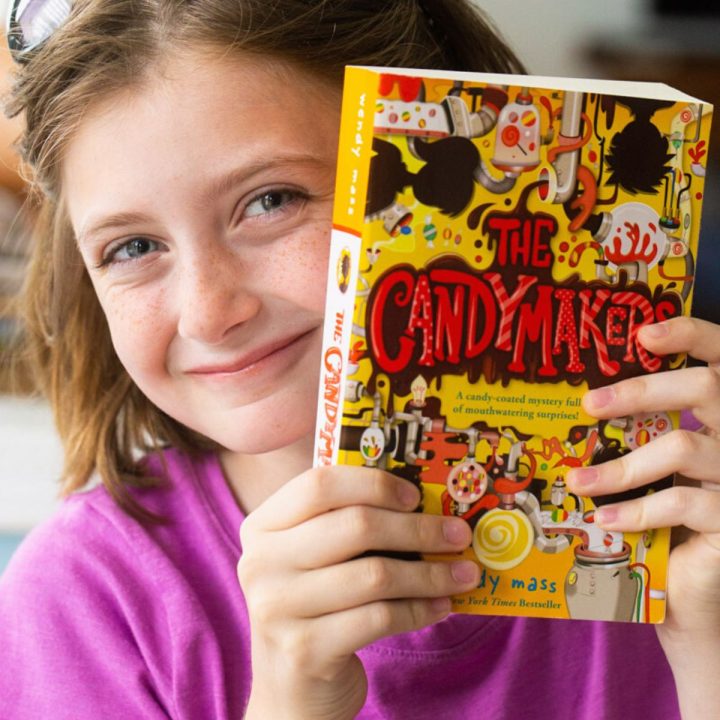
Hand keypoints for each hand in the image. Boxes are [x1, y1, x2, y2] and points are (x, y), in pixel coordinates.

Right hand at [237, 465, 478, 719]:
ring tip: (463, 574)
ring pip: (374, 575)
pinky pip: (378, 618)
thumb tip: (427, 501)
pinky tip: (441, 606)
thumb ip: (349, 524)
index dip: (373, 483)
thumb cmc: (316, 606)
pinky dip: (419, 610)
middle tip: (459, 535)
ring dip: (430, 573)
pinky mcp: (303, 650)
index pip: (320, 484)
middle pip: (355, 526)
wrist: (290, 687)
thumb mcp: (315, 558)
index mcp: (264, 525)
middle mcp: (261, 562)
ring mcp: (277, 607)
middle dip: (418, 528)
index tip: (416, 496)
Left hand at [565, 316, 719, 716]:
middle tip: (590, 405)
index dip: (693, 335)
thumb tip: (577, 406)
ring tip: (576, 482)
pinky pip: (684, 502)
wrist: (691, 604)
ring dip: (622, 466)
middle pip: (710, 390)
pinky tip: (603, 521)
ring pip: (685, 448)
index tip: (644, 331)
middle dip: (644, 391)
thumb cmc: (662, 532)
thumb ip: (635, 438)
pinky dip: (637, 510)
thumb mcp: (647, 478)